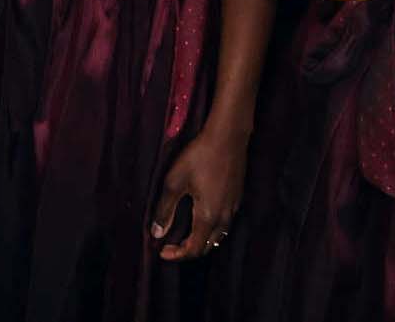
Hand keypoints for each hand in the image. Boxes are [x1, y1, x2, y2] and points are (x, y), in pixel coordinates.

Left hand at [151, 119, 246, 260]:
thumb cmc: (198, 158)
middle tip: (170, 245)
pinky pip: (224, 224)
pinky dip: (211, 230)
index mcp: (208, 217)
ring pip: (218, 236)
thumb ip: (165, 210)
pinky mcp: (237, 199)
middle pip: (208, 246)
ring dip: (201, 241)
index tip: (162, 252)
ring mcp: (233, 208)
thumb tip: (157, 233)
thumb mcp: (174, 182)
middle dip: (188, 250)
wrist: (227, 138)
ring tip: (183, 235)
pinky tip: (200, 218)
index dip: (177, 255)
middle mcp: (224, 218)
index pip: (194, 249)